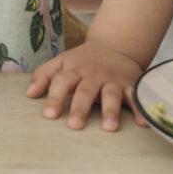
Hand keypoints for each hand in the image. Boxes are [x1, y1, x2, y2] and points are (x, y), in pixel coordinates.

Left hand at [26, 38, 145, 130]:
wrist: (115, 45)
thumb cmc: (83, 60)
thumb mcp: (62, 62)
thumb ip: (44, 75)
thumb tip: (29, 94)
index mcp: (75, 69)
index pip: (62, 81)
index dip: (55, 97)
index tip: (49, 115)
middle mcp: (94, 75)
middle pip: (85, 91)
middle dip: (80, 108)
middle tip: (75, 125)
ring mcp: (113, 80)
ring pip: (111, 95)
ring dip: (110, 111)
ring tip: (109, 128)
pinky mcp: (131, 85)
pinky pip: (136, 97)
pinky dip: (141, 109)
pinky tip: (143, 123)